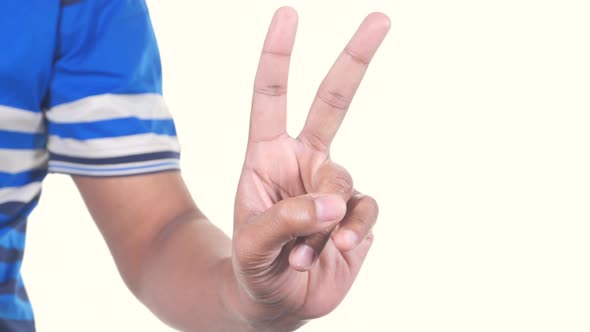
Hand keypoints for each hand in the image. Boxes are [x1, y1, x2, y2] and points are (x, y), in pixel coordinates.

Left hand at [229, 7, 389, 329]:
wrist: (276, 301)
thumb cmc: (254, 266)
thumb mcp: (253, 246)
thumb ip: (286, 220)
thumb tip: (332, 205)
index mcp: (267, 156)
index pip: (271, 97)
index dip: (278, 57)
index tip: (289, 14)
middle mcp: (304, 161)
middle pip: (333, 102)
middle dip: (354, 60)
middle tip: (381, 19)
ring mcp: (333, 186)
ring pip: (343, 181)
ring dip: (324, 223)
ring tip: (301, 254)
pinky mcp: (356, 213)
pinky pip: (365, 212)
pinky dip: (353, 233)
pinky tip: (339, 251)